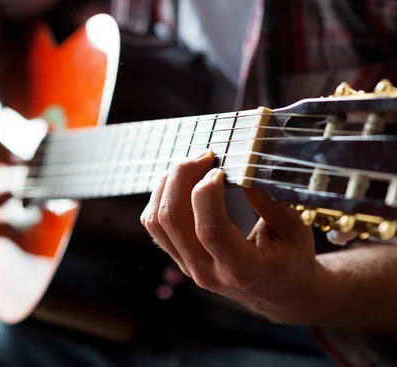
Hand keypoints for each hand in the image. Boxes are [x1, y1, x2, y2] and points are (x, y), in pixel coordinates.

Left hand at [141, 150, 321, 322]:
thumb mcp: (295, 231)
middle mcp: (207, 271)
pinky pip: (155, 225)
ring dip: (167, 184)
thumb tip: (244, 169)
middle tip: (205, 156)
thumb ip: (270, 203)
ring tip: (191, 165)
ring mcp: (188, 266)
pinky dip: (161, 197)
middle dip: (181, 177)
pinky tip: (182, 181)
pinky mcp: (179, 258)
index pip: (209, 230)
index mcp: (241, 269)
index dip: (206, 193)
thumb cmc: (291, 259)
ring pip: (156, 221)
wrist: (280, 294)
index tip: (219, 168)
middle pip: (172, 220)